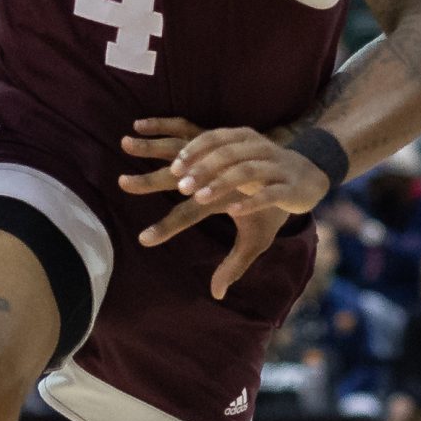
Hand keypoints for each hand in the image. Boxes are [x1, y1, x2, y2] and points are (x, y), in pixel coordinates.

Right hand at [120, 117, 321, 298]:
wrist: (296, 175)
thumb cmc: (273, 211)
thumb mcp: (257, 239)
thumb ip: (234, 265)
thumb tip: (217, 294)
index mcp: (230, 197)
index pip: (192, 213)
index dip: (168, 227)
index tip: (144, 239)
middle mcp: (223, 171)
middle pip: (182, 176)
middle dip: (151, 180)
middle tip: (124, 183)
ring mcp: (220, 150)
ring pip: (183, 144)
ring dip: (153, 145)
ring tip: (125, 143)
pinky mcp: (219, 136)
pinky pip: (188, 127)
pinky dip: (165, 125)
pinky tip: (140, 125)